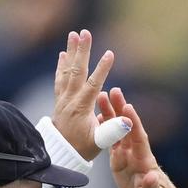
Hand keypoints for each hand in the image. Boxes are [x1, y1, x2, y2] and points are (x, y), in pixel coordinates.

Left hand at [52, 29, 114, 160]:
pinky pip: (59, 78)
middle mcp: (70, 100)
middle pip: (77, 71)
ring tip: (73, 35)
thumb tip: (128, 121)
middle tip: (85, 33)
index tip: (110, 53)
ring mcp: (63, 99)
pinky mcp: (59, 100)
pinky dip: (61, 65)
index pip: (93, 84)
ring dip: (71, 52)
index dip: (102, 69)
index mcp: (82, 108)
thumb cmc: (82, 149)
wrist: (59, 155)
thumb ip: (113, 131)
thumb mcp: (99, 143)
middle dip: (82, 51)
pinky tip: (63, 54)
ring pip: (67, 71)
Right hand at [97, 87, 187, 187]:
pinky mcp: (120, 160)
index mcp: (144, 161)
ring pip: (118, 131)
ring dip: (111, 114)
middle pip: (127, 128)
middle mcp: (136, 154)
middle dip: (120, 110)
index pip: (138, 138)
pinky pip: (112, 141)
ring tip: (102, 97)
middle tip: (113, 91)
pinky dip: (105, 129)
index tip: (128, 107)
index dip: (133, 123)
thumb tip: (149, 176)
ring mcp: (128, 155)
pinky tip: (98, 117)